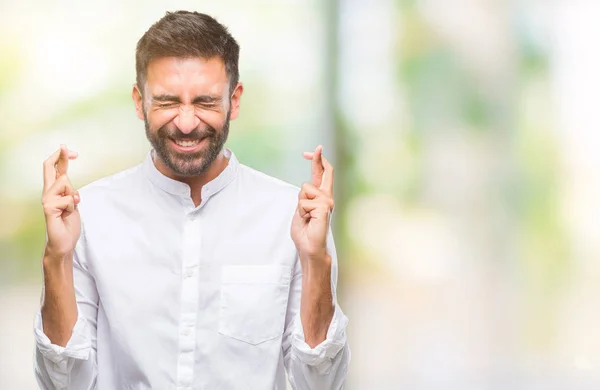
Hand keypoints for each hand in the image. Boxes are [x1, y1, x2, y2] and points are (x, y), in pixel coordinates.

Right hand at [42, 145, 80, 260]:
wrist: (64, 242)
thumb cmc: (68, 224)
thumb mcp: (73, 203)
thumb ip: (70, 192)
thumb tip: (67, 180)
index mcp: (55, 191)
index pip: (54, 170)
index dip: (61, 158)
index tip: (71, 152)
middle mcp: (48, 192)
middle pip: (49, 168)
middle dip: (60, 156)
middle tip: (68, 148)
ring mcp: (46, 199)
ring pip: (64, 183)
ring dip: (73, 196)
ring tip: (70, 209)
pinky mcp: (48, 208)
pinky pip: (67, 199)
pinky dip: (73, 206)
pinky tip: (67, 214)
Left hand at [291, 145, 334, 266]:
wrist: (309, 248)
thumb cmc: (305, 232)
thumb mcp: (301, 210)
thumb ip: (304, 198)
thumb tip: (305, 187)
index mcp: (320, 197)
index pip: (321, 174)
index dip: (316, 161)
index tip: (312, 151)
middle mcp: (326, 197)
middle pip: (324, 172)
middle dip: (318, 159)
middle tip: (317, 147)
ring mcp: (327, 201)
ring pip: (304, 190)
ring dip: (299, 205)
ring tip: (306, 217)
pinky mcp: (324, 207)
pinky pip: (303, 202)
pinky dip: (301, 212)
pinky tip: (309, 220)